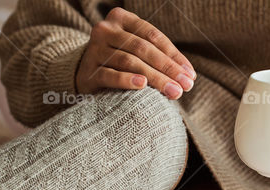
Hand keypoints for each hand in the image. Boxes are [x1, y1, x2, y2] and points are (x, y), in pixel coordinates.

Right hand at [75, 7, 195, 99]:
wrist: (80, 74)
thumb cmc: (115, 62)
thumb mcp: (133, 50)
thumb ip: (156, 55)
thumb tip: (189, 75)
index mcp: (120, 18)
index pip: (152, 35)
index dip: (174, 55)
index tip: (189, 74)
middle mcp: (105, 30)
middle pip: (143, 48)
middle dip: (168, 68)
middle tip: (185, 86)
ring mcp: (94, 50)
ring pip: (130, 62)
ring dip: (155, 78)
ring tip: (173, 91)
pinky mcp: (87, 71)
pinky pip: (110, 75)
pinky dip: (126, 80)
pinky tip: (142, 86)